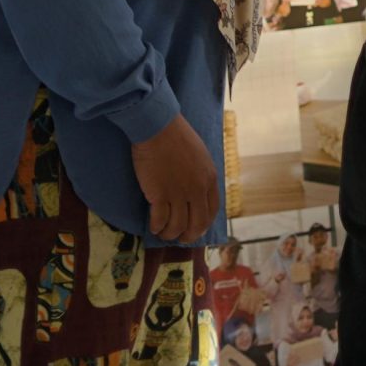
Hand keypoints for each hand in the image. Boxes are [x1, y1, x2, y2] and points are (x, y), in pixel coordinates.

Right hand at [132, 114, 219, 243]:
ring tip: (163, 233)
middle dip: (188, 236)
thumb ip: (201, 175)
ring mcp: (179, 193)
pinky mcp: (160, 194)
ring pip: (177, 226)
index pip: (212, 211)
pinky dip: (156, 227)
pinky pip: (160, 220)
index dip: (203, 224)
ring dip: (170, 234)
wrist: (158, 128)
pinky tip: (153, 226)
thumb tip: (198, 191)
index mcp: (210, 179)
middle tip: (180, 238)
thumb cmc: (177, 137)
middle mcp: (197, 189)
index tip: (195, 229)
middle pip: (197, 224)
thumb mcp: (200, 156)